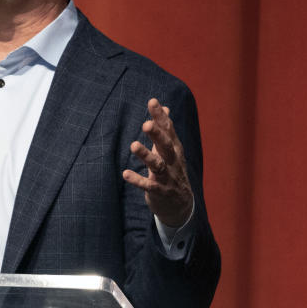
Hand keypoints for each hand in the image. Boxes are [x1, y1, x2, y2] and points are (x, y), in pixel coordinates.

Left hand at [122, 99, 192, 227]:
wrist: (181, 205)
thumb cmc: (172, 170)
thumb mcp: (171, 150)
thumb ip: (166, 129)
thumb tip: (165, 108)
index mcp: (175, 149)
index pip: (169, 129)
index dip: (160, 116)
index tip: (152, 101)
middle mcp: (173, 161)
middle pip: (166, 146)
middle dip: (157, 135)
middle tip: (146, 124)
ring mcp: (168, 177)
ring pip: (158, 165)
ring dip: (146, 155)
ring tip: (133, 145)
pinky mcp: (160, 191)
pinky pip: (149, 185)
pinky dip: (138, 180)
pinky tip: (125, 174)